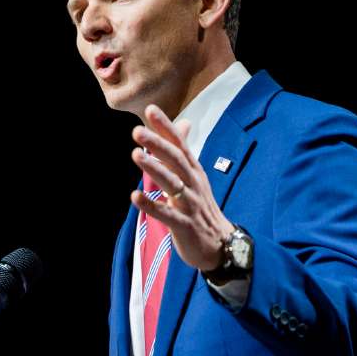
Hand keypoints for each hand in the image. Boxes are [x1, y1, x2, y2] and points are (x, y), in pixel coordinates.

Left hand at [130, 104, 234, 271]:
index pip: (180, 144)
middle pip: (176, 160)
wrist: (221, 245)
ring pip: (172, 183)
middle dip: (158, 144)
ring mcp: (191, 205)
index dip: (166, 128)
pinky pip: (168, 215)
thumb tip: (184, 123)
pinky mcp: (186, 226)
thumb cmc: (202, 209)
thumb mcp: (195, 177)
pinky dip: (152, 205)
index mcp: (194, 171)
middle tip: (137, 131)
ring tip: (136, 155)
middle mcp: (194, 184)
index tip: (150, 111)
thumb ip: (184, 152)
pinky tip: (135, 197)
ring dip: (154, 168)